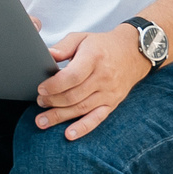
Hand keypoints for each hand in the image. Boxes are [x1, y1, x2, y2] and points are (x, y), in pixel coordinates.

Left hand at [33, 26, 148, 138]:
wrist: (132, 53)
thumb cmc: (102, 45)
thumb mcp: (82, 38)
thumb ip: (63, 47)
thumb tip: (48, 55)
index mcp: (94, 58)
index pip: (72, 76)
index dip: (54, 85)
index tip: (41, 89)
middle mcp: (103, 77)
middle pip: (74, 95)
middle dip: (53, 101)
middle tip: (40, 102)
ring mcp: (109, 92)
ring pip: (81, 108)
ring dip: (60, 116)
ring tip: (42, 121)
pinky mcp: (112, 103)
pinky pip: (97, 119)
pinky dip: (82, 128)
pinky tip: (69, 135)